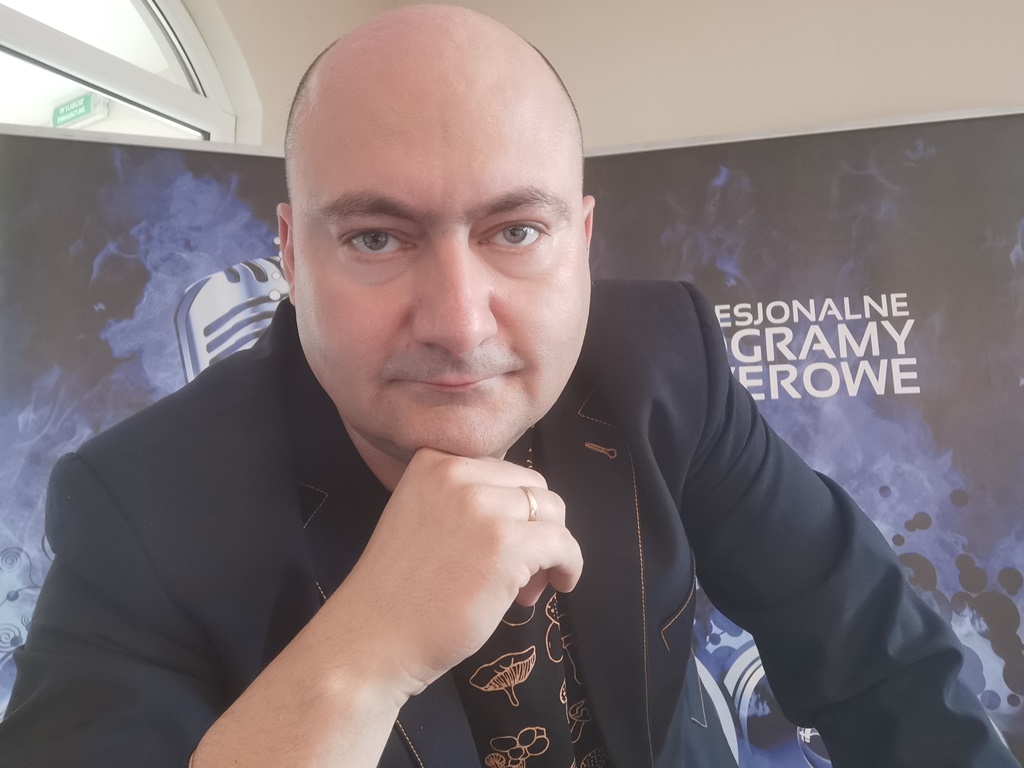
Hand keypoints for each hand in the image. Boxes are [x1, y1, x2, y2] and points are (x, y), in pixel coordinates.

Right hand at [332, 447, 582, 699]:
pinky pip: (563, 543)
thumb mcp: (423, 517)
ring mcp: (482, 506)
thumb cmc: (398, 591)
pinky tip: (558, 585)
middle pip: (533, 488)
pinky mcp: (506, 544)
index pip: (503, 472)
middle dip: (534, 528)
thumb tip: (531, 515)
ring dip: (550, 550)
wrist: (371, 638)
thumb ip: (465, 502)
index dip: (510, 511)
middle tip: (517, 573)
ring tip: (526, 588)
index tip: (497, 548)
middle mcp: (458, 473)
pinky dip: (569, 564)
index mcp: (434, 461)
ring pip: (552, 514)